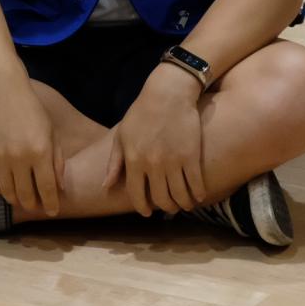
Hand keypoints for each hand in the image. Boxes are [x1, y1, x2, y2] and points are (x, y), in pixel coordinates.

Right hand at [0, 72, 64, 214]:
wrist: (1, 90)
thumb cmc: (31, 109)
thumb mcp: (51, 132)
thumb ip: (56, 160)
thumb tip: (59, 186)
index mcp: (40, 151)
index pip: (47, 188)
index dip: (51, 203)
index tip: (53, 211)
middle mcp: (19, 158)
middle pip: (25, 195)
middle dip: (33, 205)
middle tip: (36, 206)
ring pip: (7, 192)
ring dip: (15, 200)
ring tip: (21, 199)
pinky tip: (5, 188)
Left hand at [105, 67, 205, 216]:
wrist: (168, 93)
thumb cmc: (142, 112)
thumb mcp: (122, 135)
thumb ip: (114, 163)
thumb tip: (106, 186)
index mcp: (134, 161)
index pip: (136, 195)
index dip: (142, 207)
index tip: (147, 212)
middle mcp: (153, 165)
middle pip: (160, 198)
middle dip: (165, 207)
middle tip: (169, 207)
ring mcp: (174, 161)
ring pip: (180, 195)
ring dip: (183, 204)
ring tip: (184, 204)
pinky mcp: (191, 156)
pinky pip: (196, 183)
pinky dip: (198, 194)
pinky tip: (198, 196)